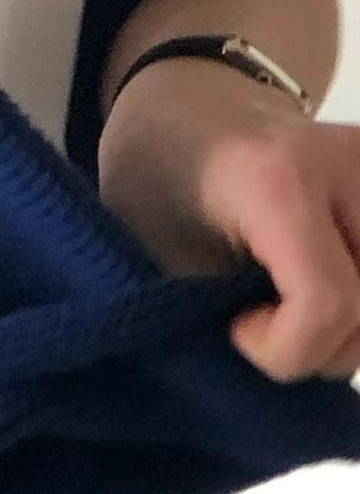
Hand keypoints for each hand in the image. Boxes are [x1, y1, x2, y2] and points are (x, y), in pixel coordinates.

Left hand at [98, 57, 359, 382]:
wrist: (191, 97)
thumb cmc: (156, 171)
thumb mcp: (153, 247)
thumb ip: (207, 316)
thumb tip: (247, 396)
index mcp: (276, 178)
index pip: (328, 303)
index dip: (285, 348)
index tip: (233, 328)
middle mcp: (349, 165)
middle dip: (315, 348)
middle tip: (260, 321)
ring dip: (346, 332)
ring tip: (291, 306)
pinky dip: (356, 309)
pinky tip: (321, 295)